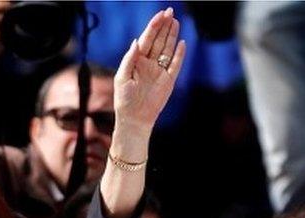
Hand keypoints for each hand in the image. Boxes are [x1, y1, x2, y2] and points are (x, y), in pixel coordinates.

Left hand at [113, 8, 185, 137]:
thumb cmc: (124, 100)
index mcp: (137, 61)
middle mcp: (149, 64)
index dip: (153, 27)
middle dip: (164, 26)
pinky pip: (176, 64)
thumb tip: (136, 41)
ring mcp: (160, 71)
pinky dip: (179, 54)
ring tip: (176, 21)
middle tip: (170, 12)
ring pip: (168, 49)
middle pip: (159, 41)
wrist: (134, 119)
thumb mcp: (122, 77)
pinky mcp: (169, 80)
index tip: (160, 15)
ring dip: (172, 36)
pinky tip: (182, 43)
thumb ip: (129, 59)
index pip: (147, 39)